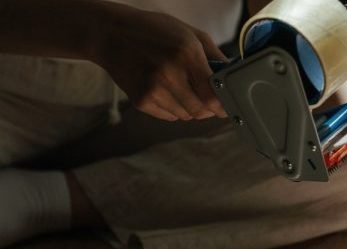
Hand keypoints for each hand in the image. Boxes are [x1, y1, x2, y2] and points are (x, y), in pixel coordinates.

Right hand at [94, 8, 226, 120]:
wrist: (111, 34)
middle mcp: (169, 74)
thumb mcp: (190, 33)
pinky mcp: (141, 100)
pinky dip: (174, 109)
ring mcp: (153, 89)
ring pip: (186, 116)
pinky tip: (168, 92)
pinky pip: (169, 116)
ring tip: (185, 91)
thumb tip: (233, 75)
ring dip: (192, 109)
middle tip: (209, 101)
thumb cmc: (155, 31)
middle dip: (209, 109)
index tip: (227, 106)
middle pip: (201, 110)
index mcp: (186, 54)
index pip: (213, 94)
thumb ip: (215, 55)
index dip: (223, 104)